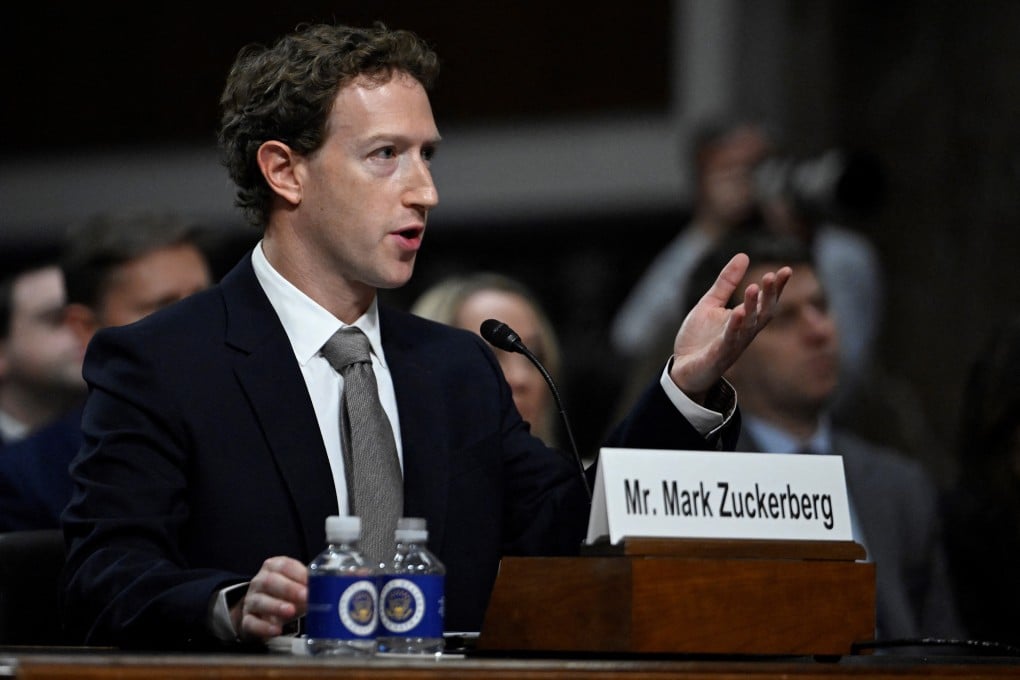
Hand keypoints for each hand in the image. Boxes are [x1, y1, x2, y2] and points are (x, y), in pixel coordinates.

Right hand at [231, 556, 307, 641]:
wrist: (262, 612)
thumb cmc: (285, 595)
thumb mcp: (298, 586)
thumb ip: (311, 585)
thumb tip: (334, 584)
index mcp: (273, 567)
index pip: (284, 566)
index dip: (299, 573)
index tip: (312, 582)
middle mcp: (260, 582)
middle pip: (270, 581)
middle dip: (289, 588)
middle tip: (305, 596)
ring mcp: (251, 600)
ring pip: (259, 601)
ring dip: (276, 606)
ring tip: (291, 611)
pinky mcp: (247, 619)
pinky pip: (251, 622)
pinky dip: (264, 627)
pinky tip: (276, 630)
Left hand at [669, 253, 791, 401]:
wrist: (682, 368)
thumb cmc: (700, 338)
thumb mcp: (710, 304)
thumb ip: (726, 283)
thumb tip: (744, 255)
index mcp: (744, 320)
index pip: (765, 302)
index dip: (776, 288)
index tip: (786, 270)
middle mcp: (743, 333)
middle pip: (762, 314)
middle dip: (768, 296)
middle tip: (771, 276)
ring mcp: (732, 346)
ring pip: (748, 326)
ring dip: (752, 307)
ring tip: (753, 287)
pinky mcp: (718, 357)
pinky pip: (729, 342)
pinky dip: (734, 328)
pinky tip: (738, 313)